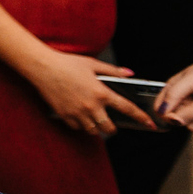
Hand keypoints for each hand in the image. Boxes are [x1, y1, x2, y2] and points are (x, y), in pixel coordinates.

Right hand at [26, 50, 154, 134]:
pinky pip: (77, 128)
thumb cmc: (67, 63)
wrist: (42, 67)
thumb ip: (112, 70)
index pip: (127, 109)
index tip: (150, 124)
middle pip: (109, 128)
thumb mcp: (92, 64)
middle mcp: (91, 106)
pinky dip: (80, 125)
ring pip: (93, 131)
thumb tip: (129, 74)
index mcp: (101, 93)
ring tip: (94, 120)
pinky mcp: (64, 115)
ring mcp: (77, 112)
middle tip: (111, 123)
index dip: (141, 118)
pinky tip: (79, 117)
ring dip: (96, 128)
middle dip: (113, 128)